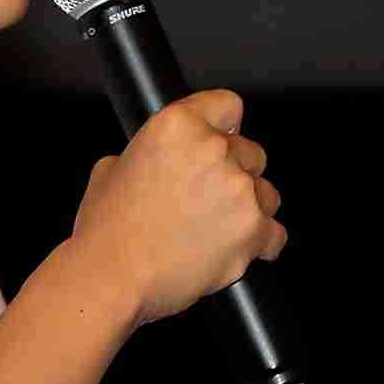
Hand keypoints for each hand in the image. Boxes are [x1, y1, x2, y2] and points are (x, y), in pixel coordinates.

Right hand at [68, 89, 286, 328]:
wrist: (112, 278)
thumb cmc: (107, 232)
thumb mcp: (111, 170)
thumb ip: (147, 153)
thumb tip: (159, 160)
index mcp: (178, 126)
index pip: (227, 105)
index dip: (223, 125)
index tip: (223, 137)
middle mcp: (214, 151)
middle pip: (251, 151)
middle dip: (233, 173)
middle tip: (206, 198)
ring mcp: (238, 191)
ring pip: (266, 193)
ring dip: (247, 207)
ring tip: (215, 229)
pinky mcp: (253, 231)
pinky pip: (275, 233)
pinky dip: (259, 243)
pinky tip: (233, 248)